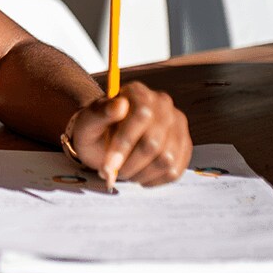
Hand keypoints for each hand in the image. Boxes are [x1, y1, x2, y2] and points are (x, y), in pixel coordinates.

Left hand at [66, 81, 192, 187]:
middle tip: (111, 173)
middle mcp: (163, 104)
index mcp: (138, 92)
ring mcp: (178, 125)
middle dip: (129, 164)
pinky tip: (138, 175)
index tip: (107, 166)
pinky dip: (153, 179)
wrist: (106, 141)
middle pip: (153, 143)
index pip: (141, 116)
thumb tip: (119, 105)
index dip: (123, 144)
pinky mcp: (185, 145)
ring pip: (166, 160)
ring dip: (140, 174)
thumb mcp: (88, 123)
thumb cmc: (96, 131)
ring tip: (124, 171)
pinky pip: (174, 171)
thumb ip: (99, 113)